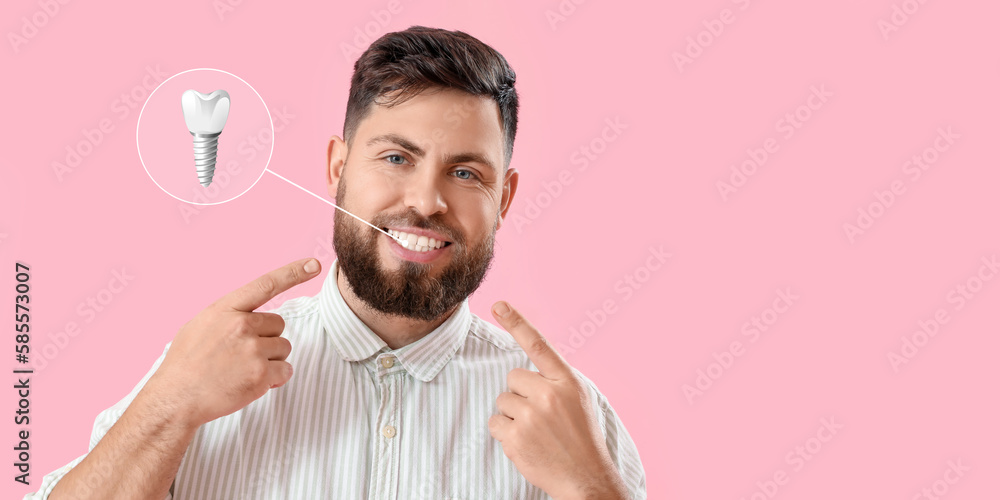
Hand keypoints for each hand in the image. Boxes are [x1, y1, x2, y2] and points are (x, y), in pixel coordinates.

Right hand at [145, 258, 321, 429]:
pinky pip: (285, 371)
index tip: (314, 265)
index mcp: (225, 309)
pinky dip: (275, 379)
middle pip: (279, 325)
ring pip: (283, 348)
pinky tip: (251, 383)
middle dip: (268, 339)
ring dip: (271, 360)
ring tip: (242, 370)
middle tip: (243, 355)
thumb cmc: (185, 364)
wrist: (175, 399)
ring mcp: (252, 350)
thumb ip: (228, 316)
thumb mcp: (199, 326)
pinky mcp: (260, 375)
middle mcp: (241, 325)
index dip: (292, 273)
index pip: (265, 285)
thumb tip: (251, 318)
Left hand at [488, 301, 628, 499]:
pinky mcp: (516, 437)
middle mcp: (548, 394)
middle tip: (540, 415)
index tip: (498, 304)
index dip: (517, 322)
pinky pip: (495, 423)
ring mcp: (531, 416)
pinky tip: (526, 444)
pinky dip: (505, 434)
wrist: (585, 477)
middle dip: (521, 394)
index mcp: (567, 381)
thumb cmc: (582, 437)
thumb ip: (555, 380)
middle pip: (513, 378)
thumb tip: (525, 370)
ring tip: (535, 432)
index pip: (538, 345)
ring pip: (502, 401)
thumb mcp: (578, 399)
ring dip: (512, 415)